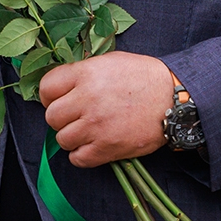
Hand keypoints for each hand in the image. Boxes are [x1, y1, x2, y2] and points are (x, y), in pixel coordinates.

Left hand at [41, 52, 173, 167]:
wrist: (174, 99)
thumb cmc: (143, 77)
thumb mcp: (111, 62)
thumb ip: (83, 71)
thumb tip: (61, 85)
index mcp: (86, 74)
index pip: (47, 88)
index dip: (50, 95)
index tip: (58, 99)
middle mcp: (88, 99)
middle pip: (51, 116)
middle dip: (61, 117)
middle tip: (76, 116)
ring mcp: (96, 126)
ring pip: (62, 139)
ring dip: (72, 137)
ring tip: (87, 130)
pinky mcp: (107, 148)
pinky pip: (77, 158)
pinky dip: (82, 154)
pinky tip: (93, 145)